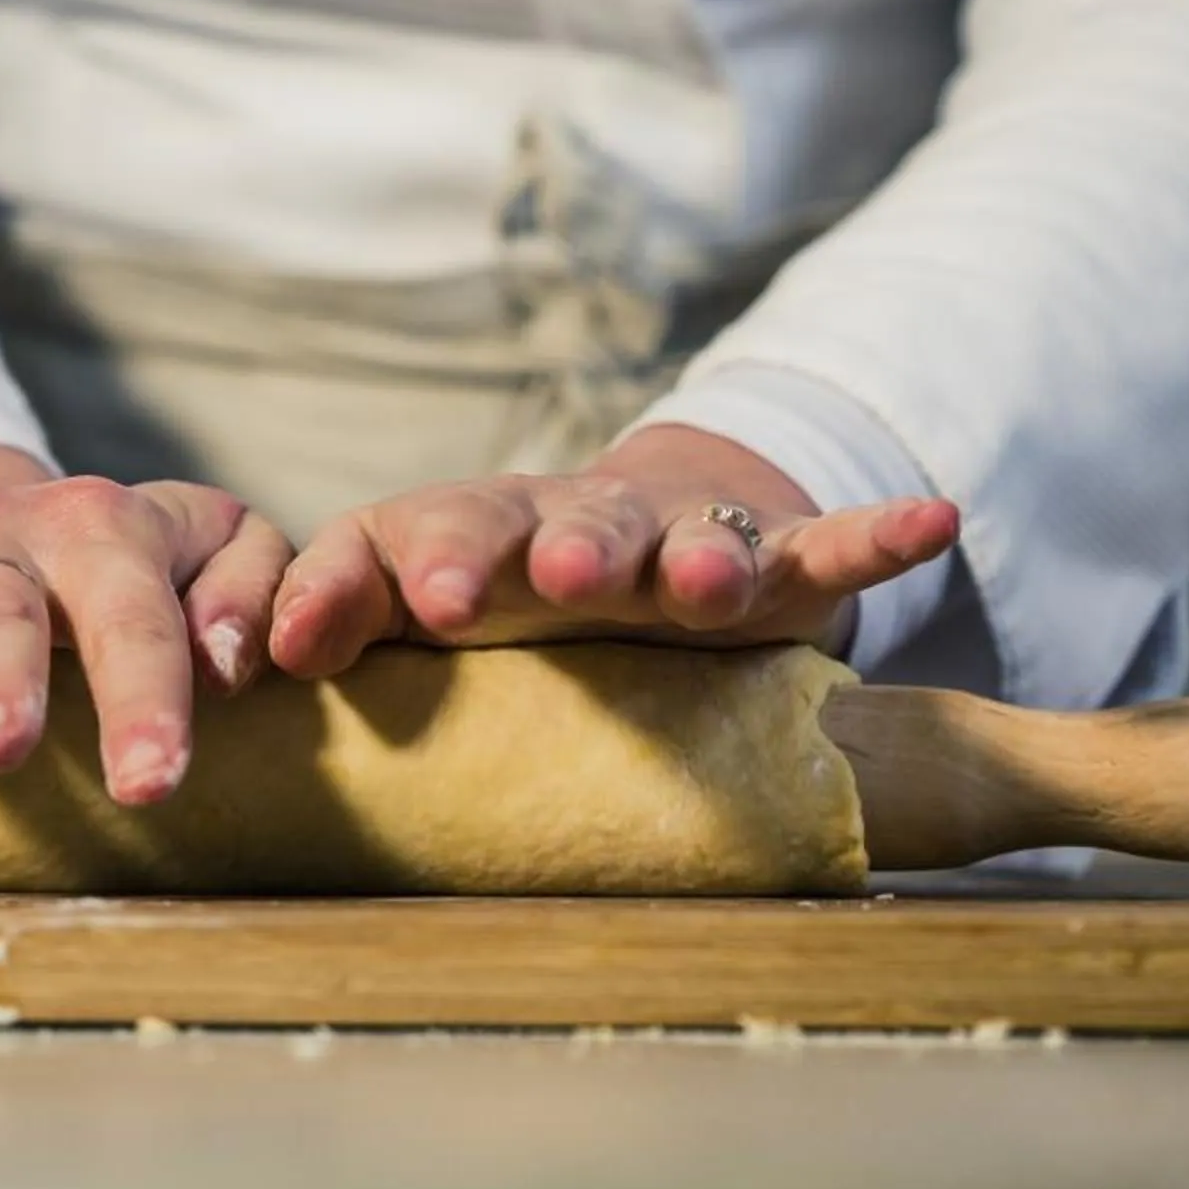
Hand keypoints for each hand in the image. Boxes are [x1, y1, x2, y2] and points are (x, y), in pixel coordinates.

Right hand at [0, 445, 291, 804]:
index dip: (148, 695)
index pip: (139, 616)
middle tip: (1, 753)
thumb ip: (246, 594)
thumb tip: (243, 661)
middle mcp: (7, 533)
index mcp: (112, 537)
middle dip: (5, 675)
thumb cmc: (122, 573)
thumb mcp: (206, 555)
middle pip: (6, 603)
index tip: (152, 784)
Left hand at [267, 424, 959, 677]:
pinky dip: (879, 534)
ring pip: (676, 535)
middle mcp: (562, 531)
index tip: (338, 631)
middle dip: (513, 551)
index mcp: (461, 546)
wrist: (642, 537)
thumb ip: (337, 626)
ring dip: (684, 549)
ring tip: (698, 574)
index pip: (395, 543)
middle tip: (496, 586)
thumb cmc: (498, 597)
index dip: (361, 580)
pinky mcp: (774, 561)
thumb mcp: (413, 615)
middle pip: (531, 524)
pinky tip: (932, 519)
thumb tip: (256, 669)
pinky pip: (828, 547)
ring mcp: (675, 541)